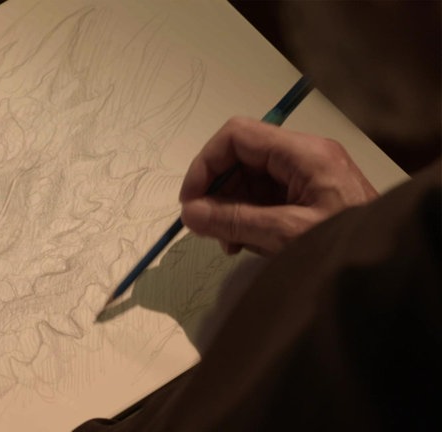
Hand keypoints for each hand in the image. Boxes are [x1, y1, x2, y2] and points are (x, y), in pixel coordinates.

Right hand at [179, 117, 377, 255]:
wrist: (388, 269)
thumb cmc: (344, 245)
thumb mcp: (286, 234)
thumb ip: (235, 221)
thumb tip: (189, 214)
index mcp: (304, 153)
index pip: (238, 136)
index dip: (206, 163)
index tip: (191, 200)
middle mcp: (304, 155)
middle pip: (242, 158)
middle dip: (218, 192)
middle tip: (207, 228)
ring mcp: (307, 175)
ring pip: (250, 180)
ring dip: (231, 209)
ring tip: (230, 243)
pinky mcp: (308, 194)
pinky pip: (265, 197)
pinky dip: (248, 218)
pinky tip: (246, 243)